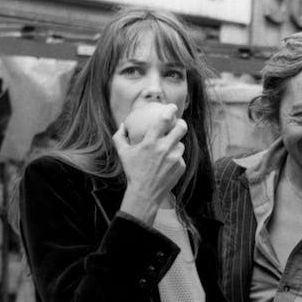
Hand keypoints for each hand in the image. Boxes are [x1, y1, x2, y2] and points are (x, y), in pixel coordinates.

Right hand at [114, 110, 187, 224]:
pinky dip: (175, 159)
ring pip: (181, 144)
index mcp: (150, 142)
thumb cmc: (133, 172)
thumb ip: (120, 136)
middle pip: (181, 128)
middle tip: (178, 124)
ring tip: (169, 149)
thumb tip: (123, 124)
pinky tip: (167, 165)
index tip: (171, 107)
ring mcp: (174, 158)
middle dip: (181, 123)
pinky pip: (180, 158)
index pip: (165, 119)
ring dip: (176, 144)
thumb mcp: (123, 154)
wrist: (145, 194)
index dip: (171, 110)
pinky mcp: (180, 167)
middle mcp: (164, 148)